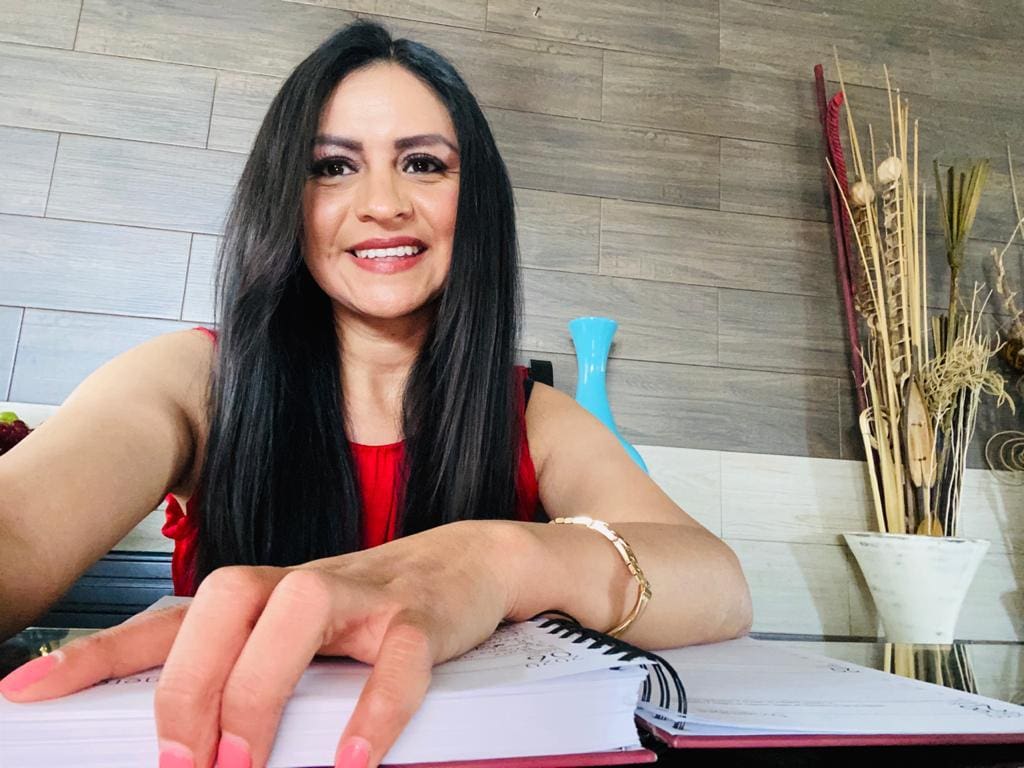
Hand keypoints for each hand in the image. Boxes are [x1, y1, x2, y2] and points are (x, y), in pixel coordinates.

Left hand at [0, 519, 529, 767]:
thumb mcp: (303, 638)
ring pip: (302, 610)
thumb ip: (250, 674)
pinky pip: (397, 657)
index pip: (175, 616)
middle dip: (189, 681)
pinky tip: (351, 760)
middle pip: (229, 598)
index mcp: (268, 597)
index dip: (100, 652)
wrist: (470, 561)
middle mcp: (307, 586)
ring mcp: (367, 595)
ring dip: (261, 690)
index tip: (31, 690)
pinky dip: (372, 711)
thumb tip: (192, 740)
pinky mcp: (422, 617)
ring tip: (245, 763)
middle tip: (178, 762)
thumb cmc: (375, 609)